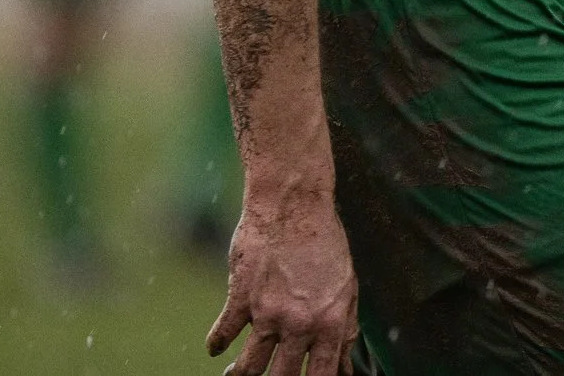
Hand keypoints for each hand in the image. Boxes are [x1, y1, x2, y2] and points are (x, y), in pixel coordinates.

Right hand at [207, 189, 360, 375]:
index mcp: (330, 323)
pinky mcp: (242, 297)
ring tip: (235, 375)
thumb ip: (346, 329)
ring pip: (249, 366)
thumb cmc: (325, 242)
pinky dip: (216, 344)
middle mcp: (300, 324)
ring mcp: (269, 313)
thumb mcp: (348, 287)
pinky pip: (224, 333)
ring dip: (240, 375)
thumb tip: (345, 367)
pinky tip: (216, 348)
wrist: (294, 204)